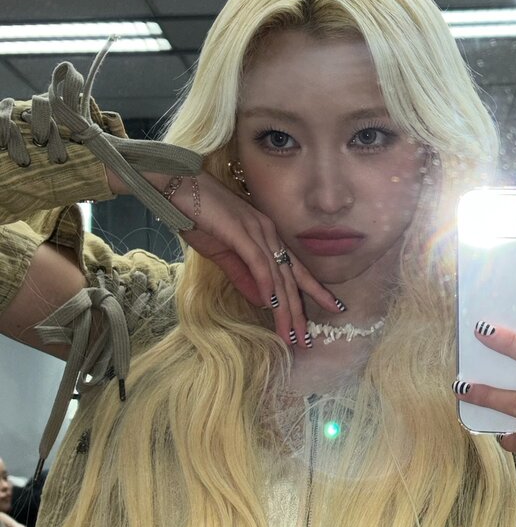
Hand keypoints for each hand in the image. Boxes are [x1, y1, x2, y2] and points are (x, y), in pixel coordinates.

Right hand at [109, 168, 343, 345]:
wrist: (176, 185)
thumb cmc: (198, 216)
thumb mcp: (222, 253)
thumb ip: (242, 276)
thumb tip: (262, 301)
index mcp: (267, 237)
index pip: (294, 270)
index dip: (310, 293)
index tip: (328, 312)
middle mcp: (269, 234)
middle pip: (291, 278)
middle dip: (300, 311)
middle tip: (308, 340)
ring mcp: (256, 231)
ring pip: (277, 276)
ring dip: (285, 308)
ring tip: (292, 334)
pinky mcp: (240, 231)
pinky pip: (258, 262)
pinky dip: (266, 283)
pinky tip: (271, 304)